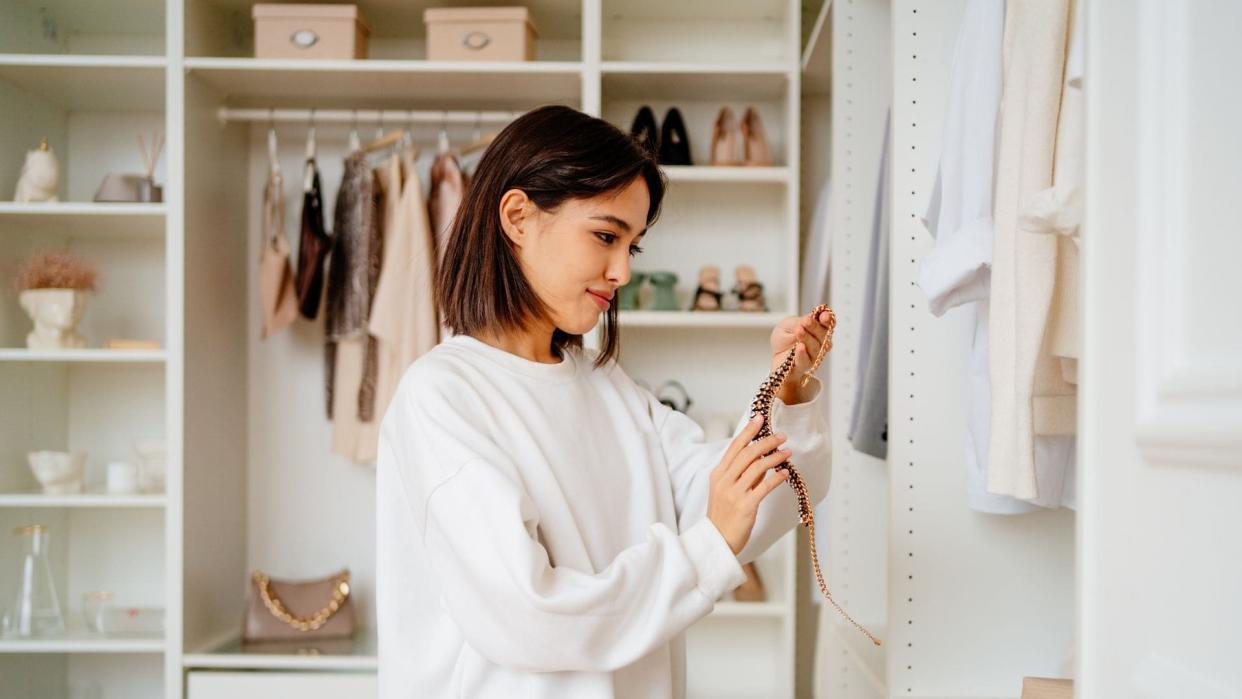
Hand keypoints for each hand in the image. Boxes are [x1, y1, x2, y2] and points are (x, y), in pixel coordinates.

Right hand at [707, 414, 791, 555]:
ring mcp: (734, 493)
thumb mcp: (726, 491)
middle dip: (766, 441)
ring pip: (756, 466)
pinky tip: (785, 472)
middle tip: (781, 435)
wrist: (716, 541)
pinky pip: (764, 487)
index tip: (759, 418)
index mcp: (718, 474)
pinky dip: (776, 477)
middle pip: (747, 453)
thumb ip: (742, 475)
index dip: (748, 431)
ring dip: (774, 456)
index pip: (734, 446)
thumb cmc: (723, 516)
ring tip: (787, 451)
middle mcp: (724, 480)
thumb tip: (762, 459)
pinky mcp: (745, 506)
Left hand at [768, 309, 833, 383]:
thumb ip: (797, 322)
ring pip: (816, 348)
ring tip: (799, 331)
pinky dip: (802, 353)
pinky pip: (805, 360)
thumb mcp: (787, 324)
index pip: (826, 324)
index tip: (824, 316)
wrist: (774, 356)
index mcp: (816, 329)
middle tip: (806, 321)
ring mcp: (813, 355)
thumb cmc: (784, 339)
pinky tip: (800, 347)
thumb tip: (807, 319)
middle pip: (823, 335)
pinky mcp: (803, 366)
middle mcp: (819, 343)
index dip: (827, 319)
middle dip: (815, 327)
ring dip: (807, 338)